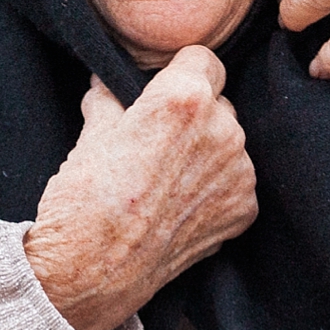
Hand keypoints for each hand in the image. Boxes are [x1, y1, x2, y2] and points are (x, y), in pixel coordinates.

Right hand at [23, 45, 257, 329]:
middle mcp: (222, 129)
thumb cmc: (85, 199)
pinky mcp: (244, 209)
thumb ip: (110, 100)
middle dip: (194, 114)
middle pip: (219, 102)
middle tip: (158, 142)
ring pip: (229, 143)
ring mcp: (238, 172)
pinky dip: (214, 189)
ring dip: (207, 152)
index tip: (165, 89)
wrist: (91, 270)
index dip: (181, 72)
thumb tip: (106, 84)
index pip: (203, 59)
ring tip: (166, 178)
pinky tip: (180, 205)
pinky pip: (234, 182)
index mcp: (184, 99)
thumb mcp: (92, 134)